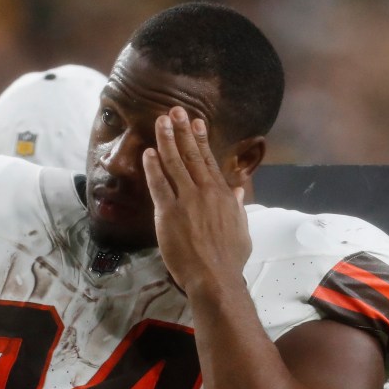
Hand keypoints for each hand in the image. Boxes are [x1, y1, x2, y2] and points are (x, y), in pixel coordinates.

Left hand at [143, 106, 250, 293]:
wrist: (215, 278)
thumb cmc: (229, 259)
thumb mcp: (241, 230)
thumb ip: (236, 207)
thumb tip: (236, 189)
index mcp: (222, 195)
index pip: (209, 160)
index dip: (200, 139)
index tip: (195, 121)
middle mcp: (205, 192)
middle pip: (191, 155)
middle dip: (182, 130)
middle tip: (174, 110)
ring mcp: (187, 201)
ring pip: (174, 164)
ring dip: (166, 140)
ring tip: (160, 122)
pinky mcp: (169, 214)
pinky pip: (159, 185)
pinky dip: (153, 168)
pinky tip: (148, 152)